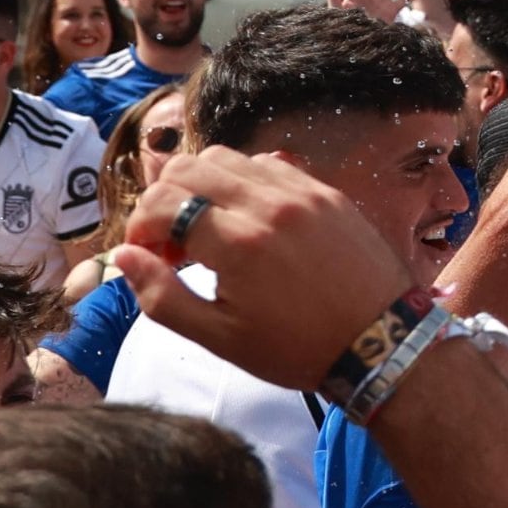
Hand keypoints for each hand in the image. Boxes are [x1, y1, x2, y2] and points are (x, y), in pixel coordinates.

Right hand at [113, 148, 410, 387]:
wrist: (385, 344)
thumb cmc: (299, 349)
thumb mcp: (220, 338)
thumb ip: (161, 296)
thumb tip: (123, 257)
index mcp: (237, 242)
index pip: (161, 202)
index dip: (140, 228)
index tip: (149, 258)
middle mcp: (268, 204)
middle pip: (188, 168)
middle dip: (165, 201)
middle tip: (174, 246)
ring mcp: (302, 192)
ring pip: (228, 158)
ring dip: (202, 186)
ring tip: (209, 231)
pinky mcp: (327, 192)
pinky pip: (269, 164)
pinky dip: (244, 182)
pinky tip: (248, 221)